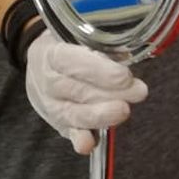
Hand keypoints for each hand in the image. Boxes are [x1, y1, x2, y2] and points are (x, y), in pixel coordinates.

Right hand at [24, 29, 146, 154]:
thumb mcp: (76, 34)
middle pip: (77, 90)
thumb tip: (127, 55)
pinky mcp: (59, 123)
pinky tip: (88, 143)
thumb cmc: (66, 46)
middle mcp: (46, 81)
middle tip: (138, 91)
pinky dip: (80, 139)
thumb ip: (98, 44)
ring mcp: (51, 105)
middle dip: (110, 93)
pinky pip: (69, 132)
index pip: (70, 62)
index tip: (124, 76)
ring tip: (124, 110)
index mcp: (50, 53)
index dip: (98, 70)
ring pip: (74, 114)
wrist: (40, 64)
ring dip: (101, 115)